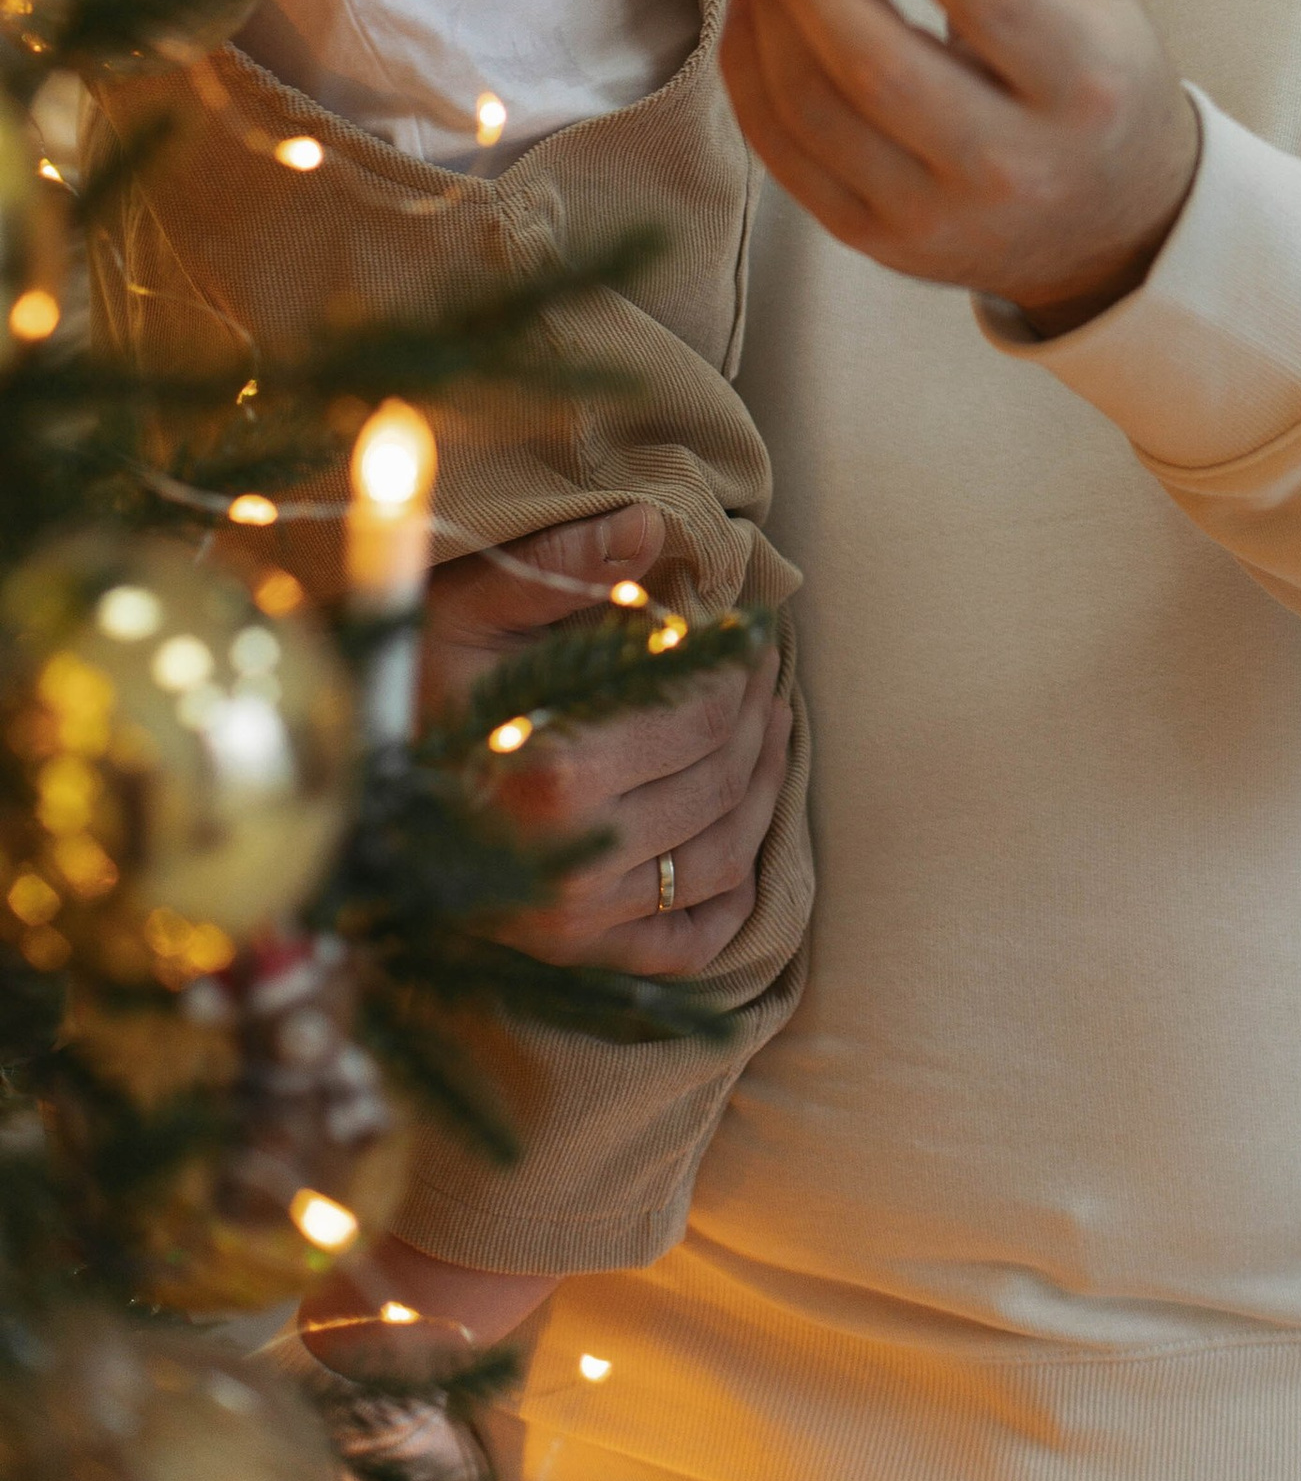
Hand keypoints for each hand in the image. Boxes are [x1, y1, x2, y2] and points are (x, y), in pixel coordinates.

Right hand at [420, 510, 789, 975]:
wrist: (346, 799)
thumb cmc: (413, 689)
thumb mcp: (471, 609)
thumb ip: (560, 566)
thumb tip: (651, 526)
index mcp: (555, 771)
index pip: (700, 716)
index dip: (740, 666)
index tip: (754, 631)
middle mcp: (573, 861)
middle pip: (722, 783)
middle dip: (759, 717)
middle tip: (771, 672)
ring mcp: (576, 922)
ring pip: (723, 859)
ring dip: (766, 792)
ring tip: (774, 732)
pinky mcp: (575, 955)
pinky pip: (686, 944)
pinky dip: (734, 899)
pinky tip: (747, 844)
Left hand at [722, 0, 1200, 328]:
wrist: (1112, 219)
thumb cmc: (1094, 73)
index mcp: (1083, 85)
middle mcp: (1013, 165)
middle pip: (879, 61)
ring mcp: (938, 218)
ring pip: (818, 112)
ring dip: (774, 19)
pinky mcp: (879, 243)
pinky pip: (788, 157)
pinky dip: (752, 77)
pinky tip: (757, 12)